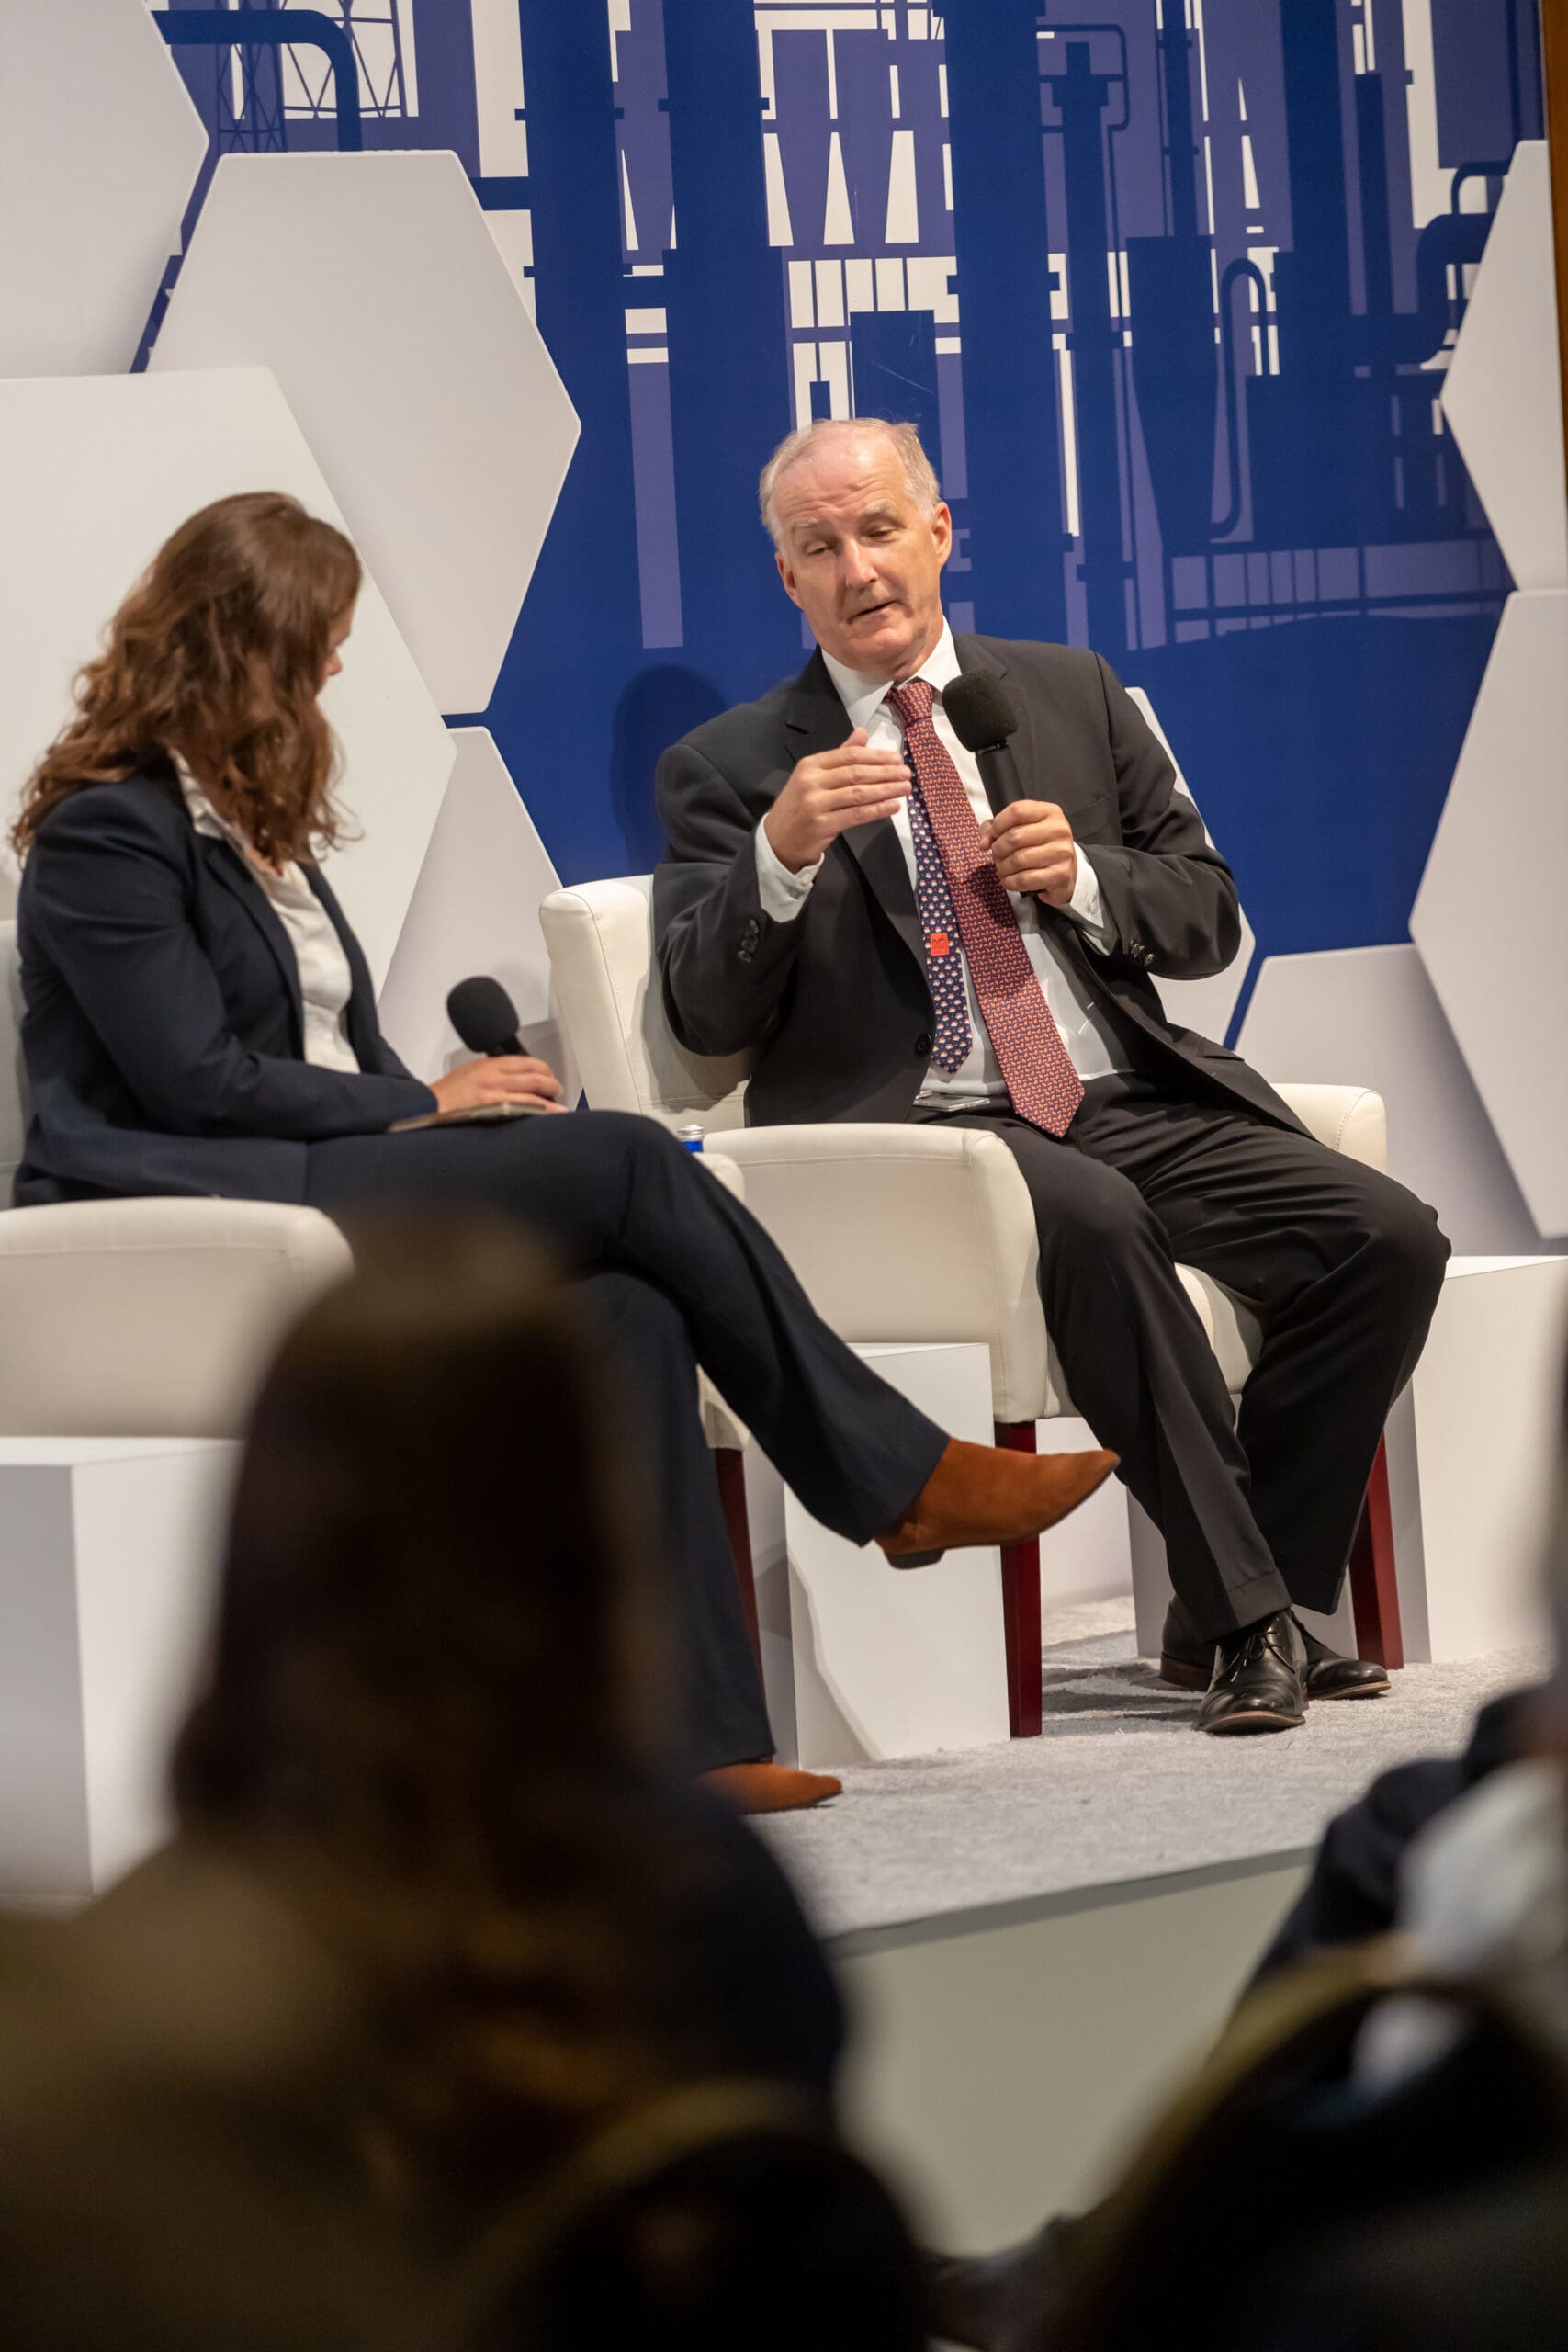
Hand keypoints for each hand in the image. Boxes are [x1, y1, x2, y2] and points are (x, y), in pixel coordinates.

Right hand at [430, 1055, 566, 1114]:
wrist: (427, 1109)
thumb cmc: (445, 1095)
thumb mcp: (468, 1072)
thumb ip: (491, 1073)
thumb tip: (514, 1079)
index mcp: (488, 1065)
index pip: (526, 1062)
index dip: (544, 1069)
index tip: (548, 1075)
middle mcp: (495, 1079)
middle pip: (535, 1077)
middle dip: (552, 1084)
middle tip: (557, 1090)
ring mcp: (496, 1098)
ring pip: (535, 1098)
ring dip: (552, 1103)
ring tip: (560, 1109)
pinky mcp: (495, 1114)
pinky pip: (524, 1114)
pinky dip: (539, 1116)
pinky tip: (547, 1121)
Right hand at [762, 728, 910, 872]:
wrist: (777, 840)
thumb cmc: (799, 806)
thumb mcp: (813, 776)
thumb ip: (839, 756)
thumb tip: (862, 732)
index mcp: (810, 765)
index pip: (849, 755)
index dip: (876, 756)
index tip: (896, 758)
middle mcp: (811, 781)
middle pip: (856, 773)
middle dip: (886, 772)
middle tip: (907, 773)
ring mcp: (816, 803)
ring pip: (859, 794)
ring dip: (886, 790)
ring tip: (905, 788)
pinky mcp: (822, 825)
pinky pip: (857, 815)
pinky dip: (878, 810)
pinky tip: (893, 806)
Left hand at [980, 800, 1077, 904]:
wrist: (1065, 872)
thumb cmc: (1039, 847)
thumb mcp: (1021, 829)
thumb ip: (996, 829)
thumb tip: (984, 843)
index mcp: (1049, 812)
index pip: (1017, 811)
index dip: (998, 824)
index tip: (994, 835)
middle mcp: (1059, 829)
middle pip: (1014, 837)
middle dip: (998, 850)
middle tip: (996, 856)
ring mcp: (1062, 852)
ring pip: (1018, 860)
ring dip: (1002, 868)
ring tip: (1002, 869)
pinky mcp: (1060, 874)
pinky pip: (1024, 879)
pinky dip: (1010, 882)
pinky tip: (1009, 880)